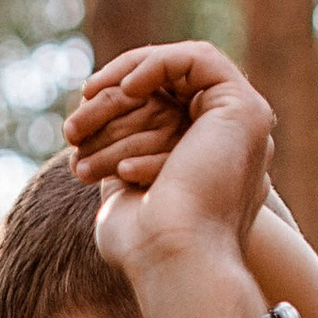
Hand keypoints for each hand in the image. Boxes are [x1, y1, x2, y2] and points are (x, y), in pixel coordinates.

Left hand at [82, 46, 277, 308]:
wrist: (173, 258)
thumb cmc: (143, 247)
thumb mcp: (124, 196)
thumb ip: (122, 163)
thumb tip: (94, 139)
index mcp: (204, 168)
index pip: (157, 119)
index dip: (113, 115)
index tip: (72, 136)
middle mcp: (228, 146)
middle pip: (164, 97)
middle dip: (110, 103)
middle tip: (71, 128)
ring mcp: (242, 127)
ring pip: (177, 76)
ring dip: (125, 83)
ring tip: (89, 102)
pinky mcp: (245, 108)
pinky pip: (198, 59)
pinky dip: (159, 64)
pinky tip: (127, 89)